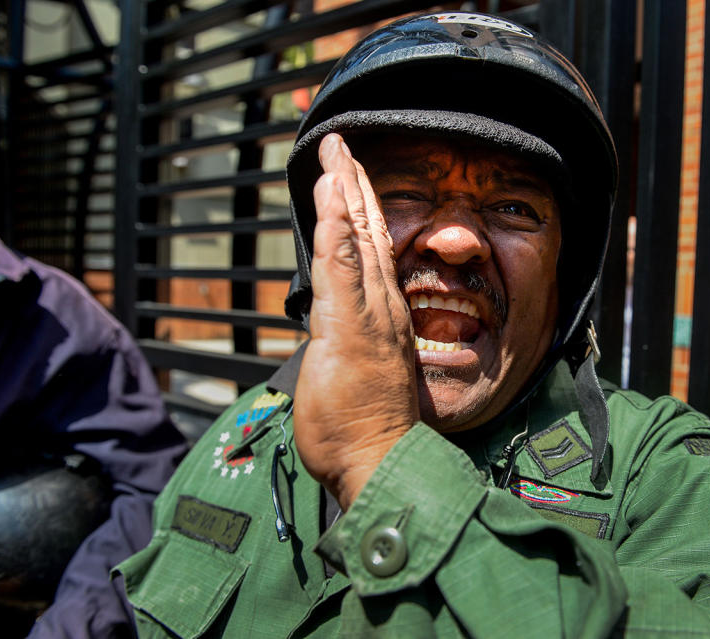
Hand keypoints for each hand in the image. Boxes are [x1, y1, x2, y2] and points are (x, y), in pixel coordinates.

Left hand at [293, 133, 418, 510]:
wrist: (378, 461)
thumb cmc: (362, 427)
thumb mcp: (351, 373)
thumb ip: (343, 343)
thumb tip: (330, 332)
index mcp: (380, 316)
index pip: (369, 251)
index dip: (358, 210)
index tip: (346, 176)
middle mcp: (380, 307)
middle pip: (367, 233)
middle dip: (352, 186)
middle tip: (341, 145)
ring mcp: (368, 314)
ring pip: (356, 240)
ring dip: (343, 193)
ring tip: (335, 153)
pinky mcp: (348, 327)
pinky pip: (341, 267)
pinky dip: (335, 228)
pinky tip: (329, 195)